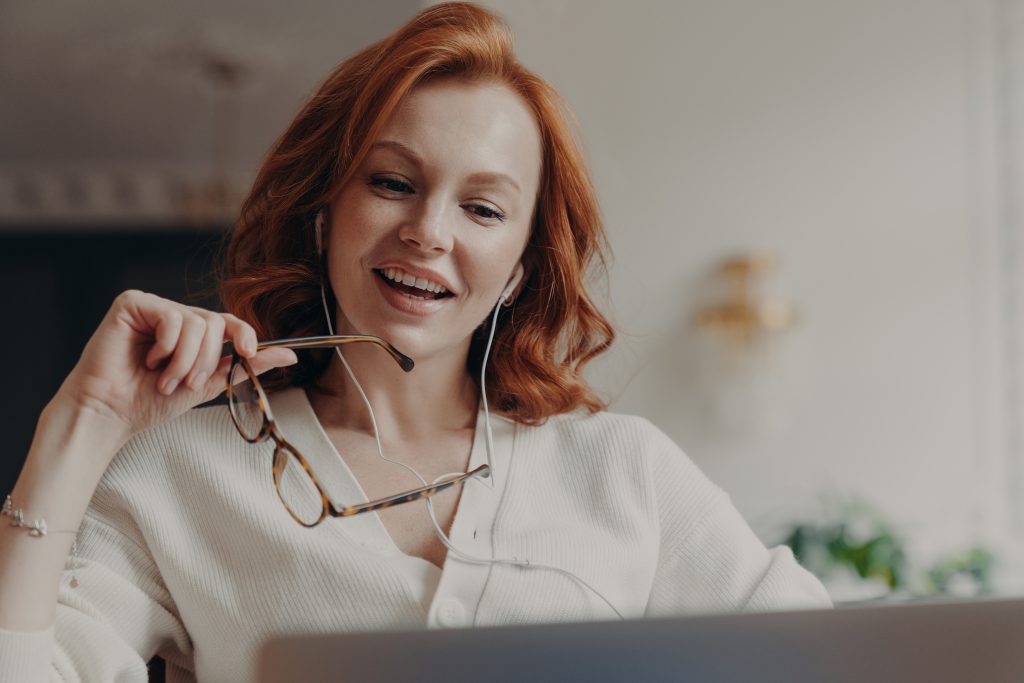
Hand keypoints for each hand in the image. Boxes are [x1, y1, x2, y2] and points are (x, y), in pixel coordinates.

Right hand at [53, 290, 297, 445]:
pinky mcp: (133, 303)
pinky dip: (166, 346)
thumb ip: (246, 366)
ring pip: (196, 322)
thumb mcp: (209, 384)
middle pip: (215, 323)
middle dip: (205, 361)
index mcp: (193, 334)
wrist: (111, 413)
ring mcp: (154, 307)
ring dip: (184, 360)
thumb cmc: (150, 401)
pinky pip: (171, 317)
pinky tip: (147, 360)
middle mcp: (175, 317)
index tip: (248, 352)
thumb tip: (291, 354)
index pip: (230, 322)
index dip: (244, 334)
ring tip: (163, 379)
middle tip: (184, 384)